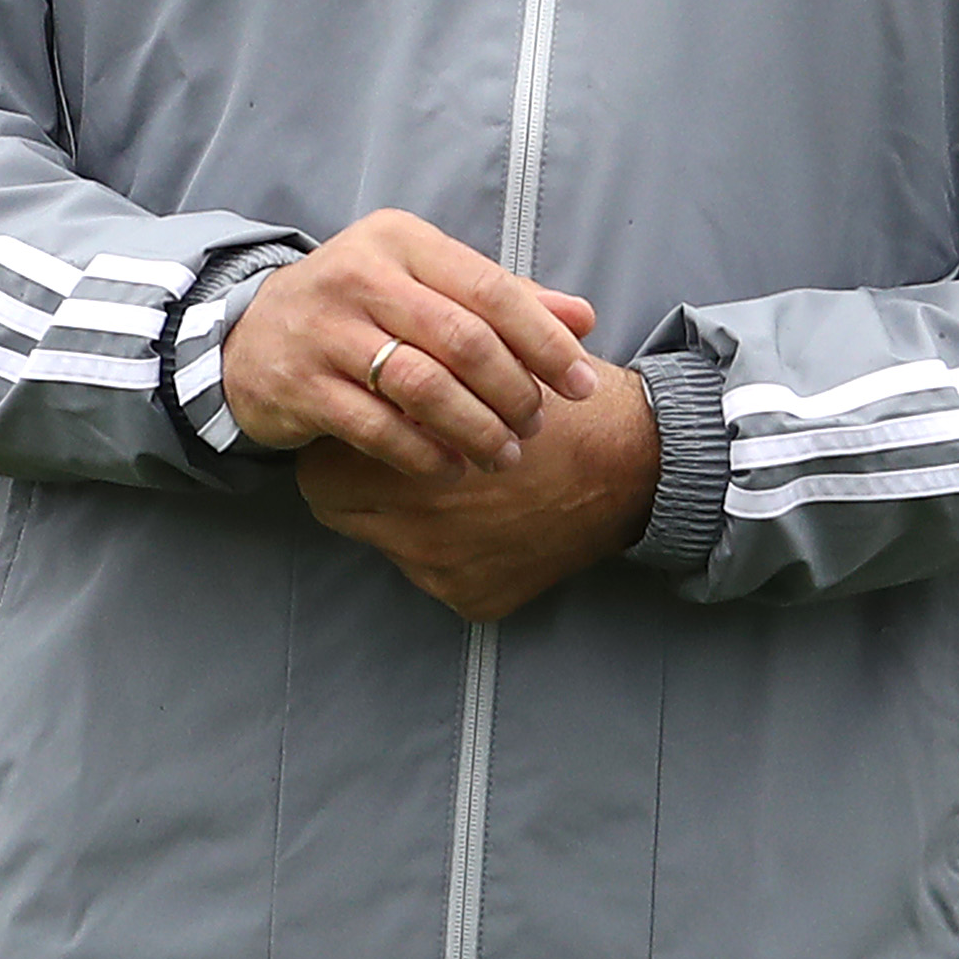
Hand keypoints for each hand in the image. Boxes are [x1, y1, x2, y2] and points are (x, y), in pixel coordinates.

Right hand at [224, 210, 599, 477]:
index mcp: (402, 240)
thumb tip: (584, 318)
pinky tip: (450, 467)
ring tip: (503, 454)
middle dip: (513, 389)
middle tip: (537, 424)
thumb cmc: (361, 307)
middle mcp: (361, 276)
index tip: (582, 384)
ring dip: (474, 427)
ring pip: (422, 385)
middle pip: (462, 339)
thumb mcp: (425, 283)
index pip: (492, 290)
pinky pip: (377, 427)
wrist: (250, 334)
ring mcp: (325, 331)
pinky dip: (422, 452)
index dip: (546, 341)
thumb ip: (503, 298)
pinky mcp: (300, 385)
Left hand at [300, 354, 663, 621]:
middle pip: (339, 511)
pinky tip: (489, 522)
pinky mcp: (471, 598)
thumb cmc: (566, 408)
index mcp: (411, 462)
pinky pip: (434, 575)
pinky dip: (451, 551)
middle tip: (401, 460)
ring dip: (404, 516)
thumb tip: (366, 360)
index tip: (371, 430)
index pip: (318, 471)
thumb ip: (422, 360)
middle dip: (360, 483)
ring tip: (453, 488)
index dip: (344, 445)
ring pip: (384, 543)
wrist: (640, 468)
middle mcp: (416, 527)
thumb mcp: (492, 361)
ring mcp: (442, 570)